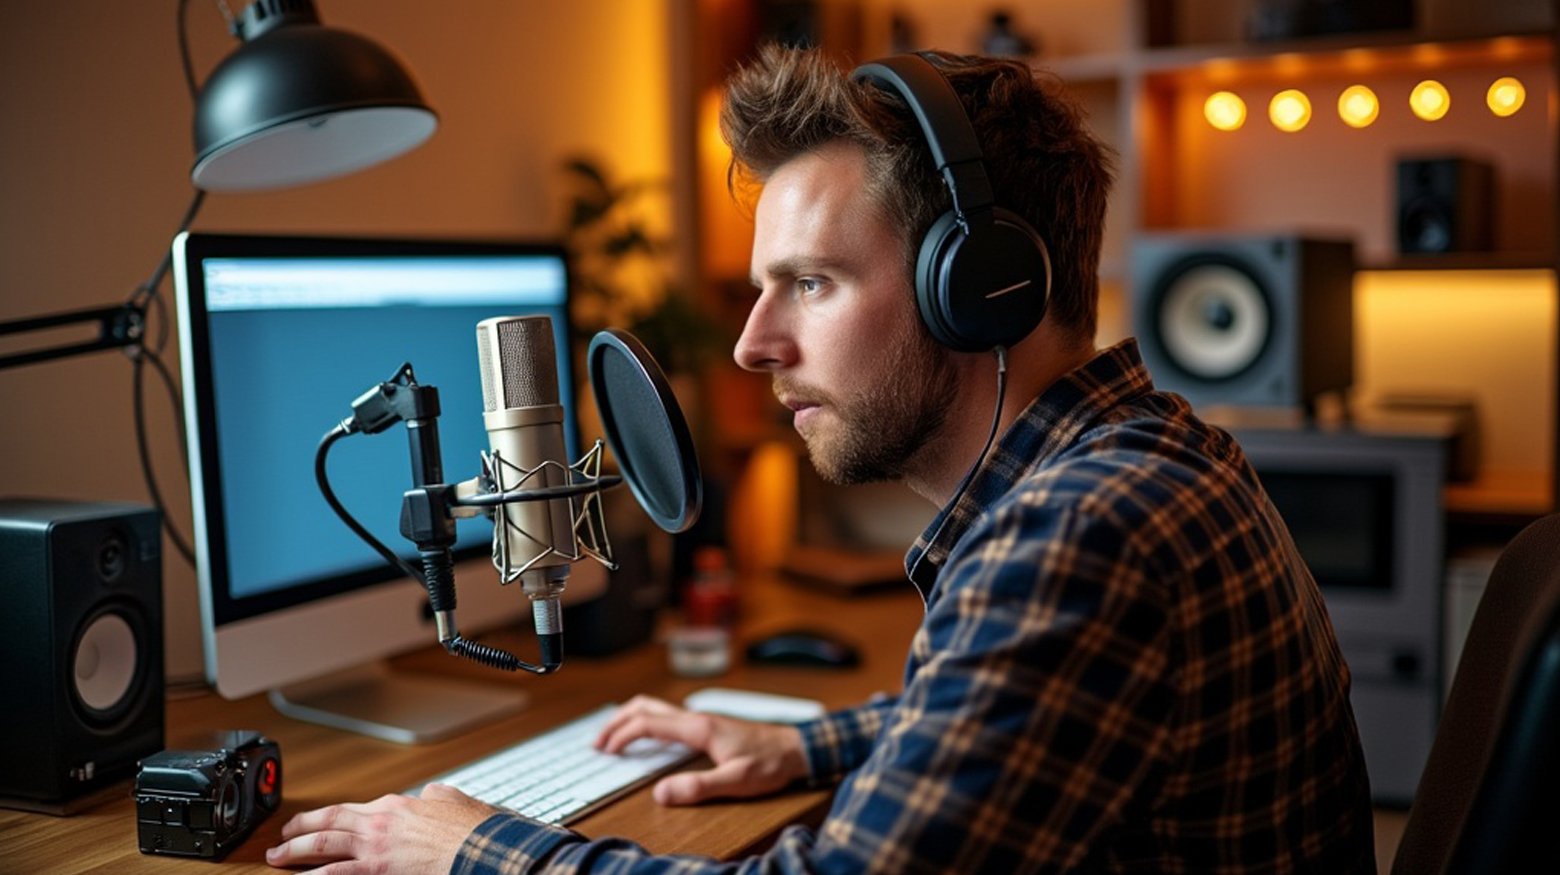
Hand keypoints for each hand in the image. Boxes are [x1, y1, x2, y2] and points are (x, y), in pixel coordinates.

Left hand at [266, 783, 497, 872]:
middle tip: (282, 836)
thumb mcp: (453, 801)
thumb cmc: (472, 829)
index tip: (320, 822)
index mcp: (397, 805)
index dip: (331, 816)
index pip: (353, 809)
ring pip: (322, 845)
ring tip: (276, 857)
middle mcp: (379, 821)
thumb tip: (431, 793)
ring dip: (294, 851)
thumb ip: (436, 796)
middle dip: (300, 828)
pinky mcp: (376, 870)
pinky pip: (334, 874)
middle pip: (328, 821)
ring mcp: (374, 847)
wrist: (480, 848)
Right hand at [594, 695, 809, 805]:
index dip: (622, 734)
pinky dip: (647, 722)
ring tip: (614, 738)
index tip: (605, 750)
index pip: (648, 722)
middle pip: (646, 707)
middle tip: (598, 742)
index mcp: (698, 727)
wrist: (796, 749)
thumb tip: (660, 794)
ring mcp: (702, 719)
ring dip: (631, 718)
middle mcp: (697, 717)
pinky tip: (648, 738)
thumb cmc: (771, 764)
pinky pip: (668, 716)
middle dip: (618, 721)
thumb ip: (698, 787)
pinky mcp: (708, 725)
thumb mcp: (736, 781)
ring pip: (656, 707)